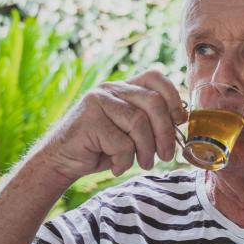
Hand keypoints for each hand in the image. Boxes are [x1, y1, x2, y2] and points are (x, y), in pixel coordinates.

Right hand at [37, 70, 187, 181]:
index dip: (173, 97)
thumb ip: (150, 121)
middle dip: (166, 133)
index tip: (180, 121)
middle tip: (166, 156)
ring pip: (139, 123)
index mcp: (123, 88)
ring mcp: (98, 102)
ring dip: (146, 150)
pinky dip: (124, 161)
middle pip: (154, 102)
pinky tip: (116, 166)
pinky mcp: (89, 121)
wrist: (62, 160)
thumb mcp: (130, 132)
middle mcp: (110, 89)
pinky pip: (122, 143)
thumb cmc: (101, 147)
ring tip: (143, 164)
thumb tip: (182, 120)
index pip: (155, 77)